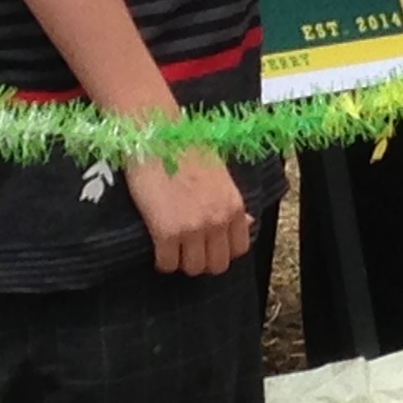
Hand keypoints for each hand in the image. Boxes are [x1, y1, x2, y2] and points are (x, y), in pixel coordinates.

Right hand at [125, 145, 252, 275]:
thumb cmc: (184, 148)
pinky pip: (167, 264)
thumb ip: (230, 204)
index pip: (239, 249)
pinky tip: (157, 247)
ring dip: (181, 262)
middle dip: (202, 260)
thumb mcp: (219, 176)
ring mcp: (193, 228)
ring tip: (171, 248)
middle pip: (216, 265)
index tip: (208, 246)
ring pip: (192, 268)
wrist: (156, 134)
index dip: (222, 251)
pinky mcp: (166, 231)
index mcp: (233, 205)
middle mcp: (218, 219)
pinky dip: (161, 260)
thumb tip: (246, 223)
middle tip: (187, 250)